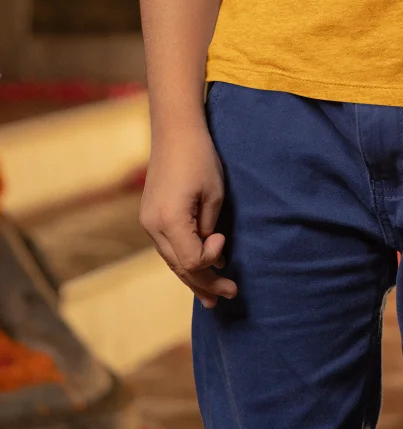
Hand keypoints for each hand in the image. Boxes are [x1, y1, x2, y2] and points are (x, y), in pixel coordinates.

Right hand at [140, 123, 237, 307]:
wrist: (175, 131)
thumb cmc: (200, 158)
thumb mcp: (214, 193)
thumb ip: (210, 227)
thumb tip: (211, 252)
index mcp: (169, 220)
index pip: (190, 260)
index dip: (210, 260)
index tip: (224, 240)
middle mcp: (153, 226)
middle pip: (179, 267)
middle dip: (205, 283)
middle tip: (230, 294)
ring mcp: (147, 222)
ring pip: (171, 260)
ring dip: (192, 277)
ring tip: (212, 297)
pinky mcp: (149, 216)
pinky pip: (167, 246)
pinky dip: (182, 259)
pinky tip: (196, 270)